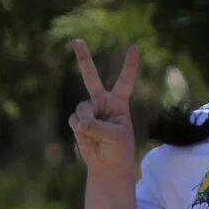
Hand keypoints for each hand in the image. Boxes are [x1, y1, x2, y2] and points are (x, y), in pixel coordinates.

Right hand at [69, 39, 139, 177]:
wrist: (107, 167)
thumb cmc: (119, 151)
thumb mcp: (116, 138)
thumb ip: (98, 127)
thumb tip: (80, 122)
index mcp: (120, 103)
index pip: (125, 80)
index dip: (129, 65)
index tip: (134, 47)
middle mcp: (103, 102)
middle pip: (91, 77)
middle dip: (83, 59)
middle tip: (77, 41)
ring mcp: (89, 111)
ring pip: (82, 108)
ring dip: (87, 123)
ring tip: (95, 136)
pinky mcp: (78, 121)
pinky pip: (74, 120)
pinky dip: (80, 131)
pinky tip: (88, 139)